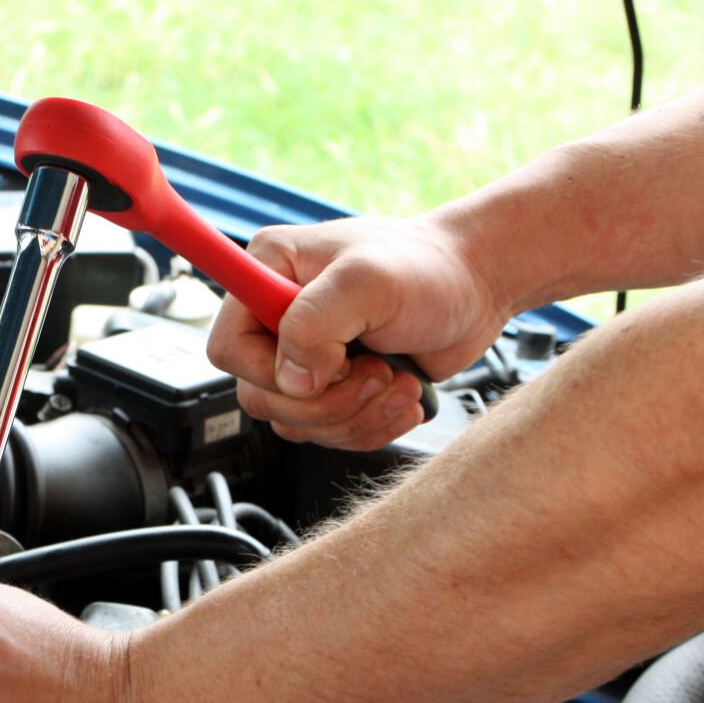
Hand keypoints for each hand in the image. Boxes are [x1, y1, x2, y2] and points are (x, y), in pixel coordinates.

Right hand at [207, 215, 508, 449]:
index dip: (270, 371)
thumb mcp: (369, 281)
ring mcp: (307, 357)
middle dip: (327, 401)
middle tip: (376, 372)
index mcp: (269, 273)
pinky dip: (371, 426)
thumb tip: (291, 379)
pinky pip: (330, 434)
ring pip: (297, 424)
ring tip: (399, 381)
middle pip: (261, 398)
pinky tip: (405, 396)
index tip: (328, 362)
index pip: (227, 348)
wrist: (477, 287)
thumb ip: (315, 323)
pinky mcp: (335, 388)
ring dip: (356, 416)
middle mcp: (278, 317)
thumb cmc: (429, 268)